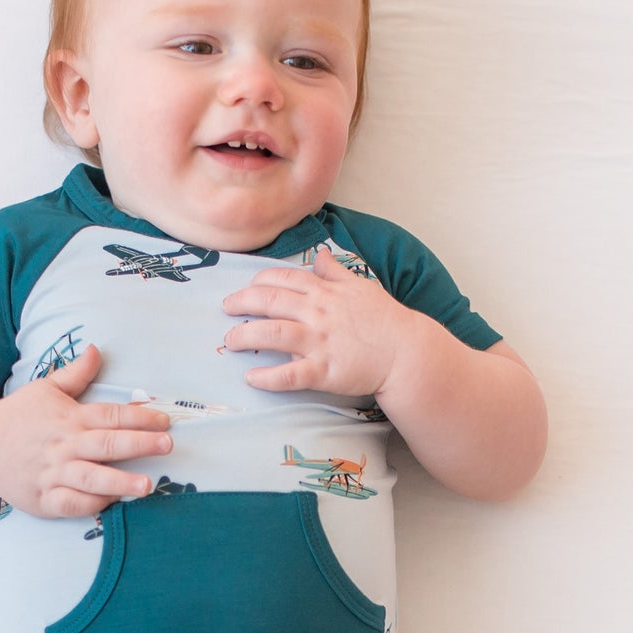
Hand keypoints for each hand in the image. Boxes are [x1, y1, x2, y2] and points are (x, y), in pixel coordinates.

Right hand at [0, 345, 172, 518]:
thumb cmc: (19, 417)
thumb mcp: (45, 389)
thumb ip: (76, 374)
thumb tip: (96, 349)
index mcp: (68, 418)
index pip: (109, 415)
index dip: (139, 417)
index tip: (164, 420)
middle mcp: (63, 446)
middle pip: (105, 444)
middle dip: (138, 444)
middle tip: (167, 445)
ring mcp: (52, 474)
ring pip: (90, 478)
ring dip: (119, 482)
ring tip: (146, 486)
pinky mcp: (43, 499)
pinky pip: (70, 503)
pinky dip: (91, 504)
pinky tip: (112, 502)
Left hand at [219, 245, 421, 396]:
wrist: (406, 352)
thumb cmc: (385, 320)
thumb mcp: (361, 286)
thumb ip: (336, 272)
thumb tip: (321, 255)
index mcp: (325, 292)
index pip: (283, 278)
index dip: (259, 281)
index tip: (246, 288)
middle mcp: (318, 313)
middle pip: (269, 301)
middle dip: (241, 302)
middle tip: (226, 308)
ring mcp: (319, 342)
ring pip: (272, 333)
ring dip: (245, 336)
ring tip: (229, 341)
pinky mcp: (324, 371)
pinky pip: (289, 374)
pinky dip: (267, 378)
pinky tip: (251, 378)